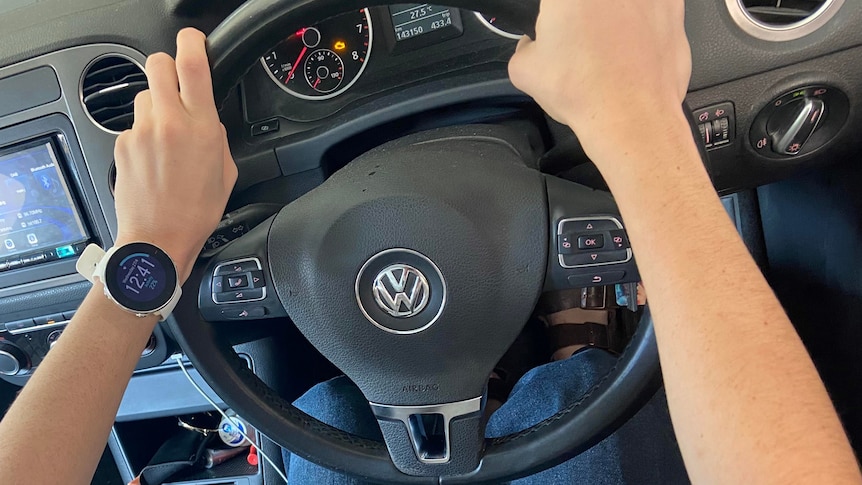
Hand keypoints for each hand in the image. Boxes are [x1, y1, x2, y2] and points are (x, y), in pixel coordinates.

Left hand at [113, 28, 236, 281]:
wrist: (159, 239)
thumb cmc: (196, 212)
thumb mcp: (226, 171)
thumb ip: (217, 136)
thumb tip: (208, 119)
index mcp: (200, 126)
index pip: (192, 63)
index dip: (193, 42)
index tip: (195, 41)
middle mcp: (167, 122)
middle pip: (157, 63)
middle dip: (168, 67)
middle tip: (177, 85)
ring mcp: (141, 132)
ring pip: (144, 95)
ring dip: (156, 106)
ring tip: (166, 137)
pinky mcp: (122, 145)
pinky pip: (134, 125)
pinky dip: (144, 135)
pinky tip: (154, 160)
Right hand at [508, 0, 691, 163]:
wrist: (631, 118)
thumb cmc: (585, 91)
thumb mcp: (525, 72)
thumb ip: (523, 48)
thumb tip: (530, 46)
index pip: (556, 3)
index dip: (553, 16)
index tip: (554, 26)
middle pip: (591, 4)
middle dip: (583, 15)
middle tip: (577, 36)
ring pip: (621, 6)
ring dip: (613, 16)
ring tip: (604, 46)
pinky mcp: (673, 7)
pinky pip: (651, 8)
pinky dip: (642, 23)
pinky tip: (629, 48)